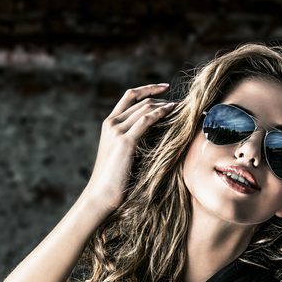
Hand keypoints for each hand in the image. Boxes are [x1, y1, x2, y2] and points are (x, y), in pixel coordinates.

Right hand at [84, 83, 176, 211]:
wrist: (101, 194)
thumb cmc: (114, 179)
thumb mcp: (122, 154)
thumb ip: (133, 140)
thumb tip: (155, 135)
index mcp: (109, 124)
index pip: (129, 96)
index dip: (148, 89)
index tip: (165, 87)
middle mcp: (111, 123)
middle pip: (140, 101)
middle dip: (161, 99)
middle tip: (179, 103)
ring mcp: (117, 131)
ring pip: (144, 108)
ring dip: (164, 105)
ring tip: (180, 107)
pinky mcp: (125, 141)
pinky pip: (146, 120)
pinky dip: (161, 113)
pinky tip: (172, 111)